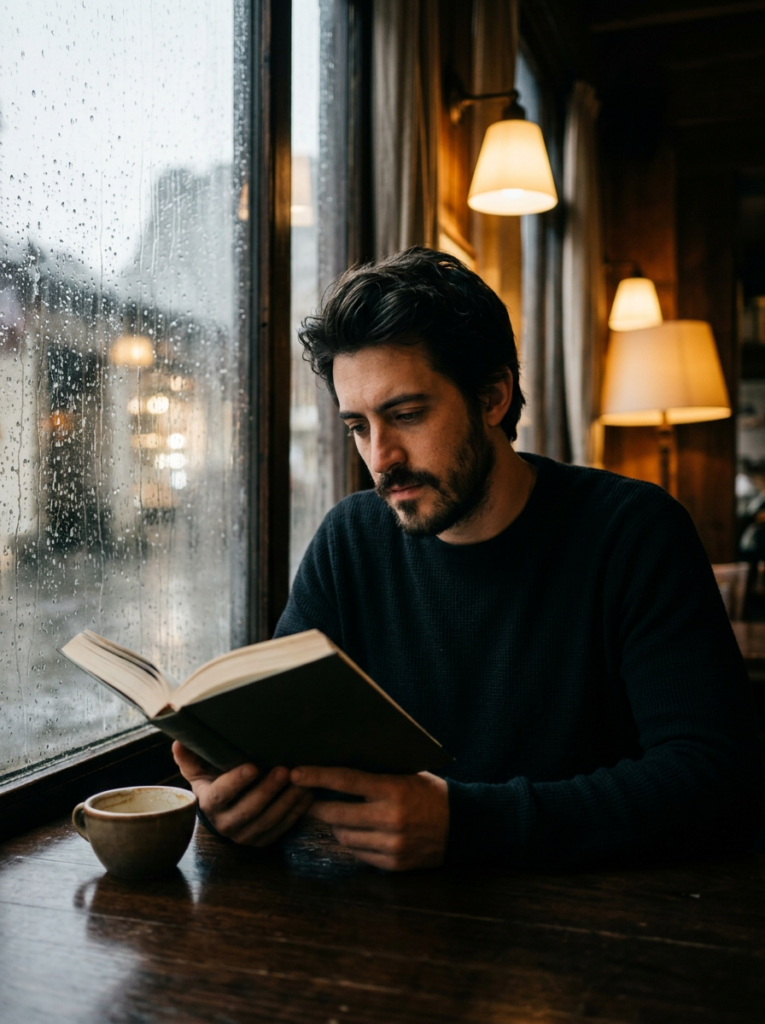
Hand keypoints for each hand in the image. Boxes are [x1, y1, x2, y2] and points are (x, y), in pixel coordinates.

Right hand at [172, 741, 313, 845]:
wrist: (222, 809)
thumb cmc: (213, 779)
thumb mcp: (199, 767)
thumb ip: (189, 756)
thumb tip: (178, 742)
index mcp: (209, 803)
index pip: (221, 794)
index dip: (236, 782)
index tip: (253, 766)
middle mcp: (225, 824)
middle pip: (249, 810)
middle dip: (268, 790)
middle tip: (285, 770)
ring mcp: (245, 835)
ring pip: (268, 821)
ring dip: (287, 801)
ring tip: (302, 781)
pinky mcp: (262, 840)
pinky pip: (281, 829)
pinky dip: (296, 812)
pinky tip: (308, 794)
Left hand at [290, 766, 448, 870]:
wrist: (463, 826)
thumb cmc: (431, 792)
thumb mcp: (408, 774)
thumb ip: (377, 775)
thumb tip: (338, 769)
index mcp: (394, 789)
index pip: (346, 781)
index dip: (317, 777)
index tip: (296, 773)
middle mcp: (390, 818)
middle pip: (336, 815)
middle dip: (315, 807)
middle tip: (304, 799)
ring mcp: (391, 845)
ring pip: (344, 837)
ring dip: (336, 826)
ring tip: (337, 816)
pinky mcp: (393, 865)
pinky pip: (359, 854)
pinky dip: (354, 842)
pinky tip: (358, 832)